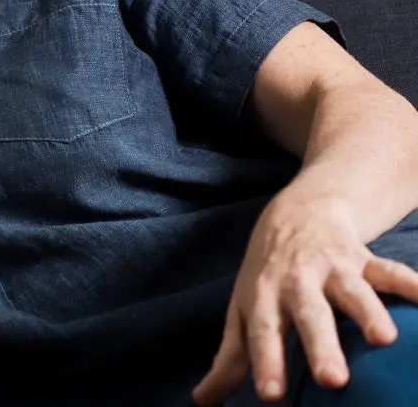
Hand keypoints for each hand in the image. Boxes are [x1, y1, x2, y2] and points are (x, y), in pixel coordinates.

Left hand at [194, 196, 417, 403]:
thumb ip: (230, 357)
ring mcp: (333, 269)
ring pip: (353, 290)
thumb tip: (203, 401)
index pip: (263, 333)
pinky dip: (410, 284)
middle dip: (321, 345)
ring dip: (368, 312)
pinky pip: (391, 271)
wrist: (295, 213)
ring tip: (385, 339)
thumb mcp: (242, 310)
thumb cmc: (266, 275)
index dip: (267, 363)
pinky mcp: (365, 259)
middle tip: (333, 380)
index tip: (273, 396)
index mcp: (264, 297)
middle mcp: (298, 281)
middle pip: (309, 314)